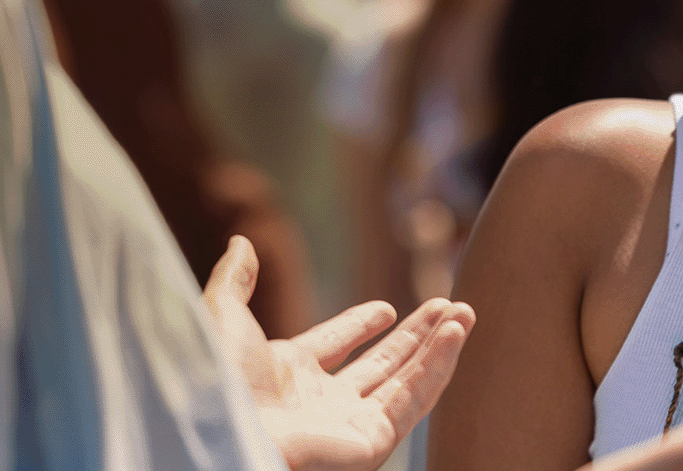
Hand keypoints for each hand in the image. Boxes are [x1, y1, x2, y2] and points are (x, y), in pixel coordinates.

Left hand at [203, 236, 473, 470]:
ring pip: (405, 381)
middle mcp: (321, 402)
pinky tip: (454, 334)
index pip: (335, 346)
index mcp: (287, 376)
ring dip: (437, 347)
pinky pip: (412, 399)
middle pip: (380, 364)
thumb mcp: (223, 317)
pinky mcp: (371, 441)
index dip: (360, 325)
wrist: (228, 431)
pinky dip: (437, 366)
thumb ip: (235, 281)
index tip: (386, 308)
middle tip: (448, 306)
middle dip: (415, 335)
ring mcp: (348, 422)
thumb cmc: (217, 381)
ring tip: (465, 313)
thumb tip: (241, 242)